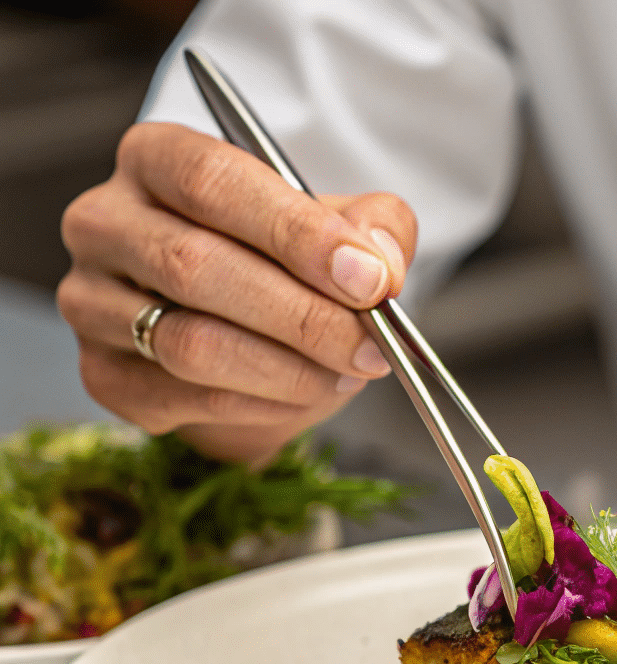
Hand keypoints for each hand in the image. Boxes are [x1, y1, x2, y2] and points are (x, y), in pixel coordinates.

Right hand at [58, 121, 415, 464]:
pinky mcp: (103, 373)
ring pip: (191, 343)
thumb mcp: (342, 230)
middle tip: (371, 348)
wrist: (249, 343)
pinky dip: (262, 405)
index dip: (297, 233)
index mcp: (157, 159)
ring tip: (346, 374)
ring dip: (287, 370)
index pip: (214, 182)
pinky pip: (187, 397)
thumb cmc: (286, 269)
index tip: (368, 280)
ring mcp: (90, 301)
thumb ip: (374, 228)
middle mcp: (105, 223)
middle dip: (303, 317)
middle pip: (196, 266)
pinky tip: (303, 396)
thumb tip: (379, 261)